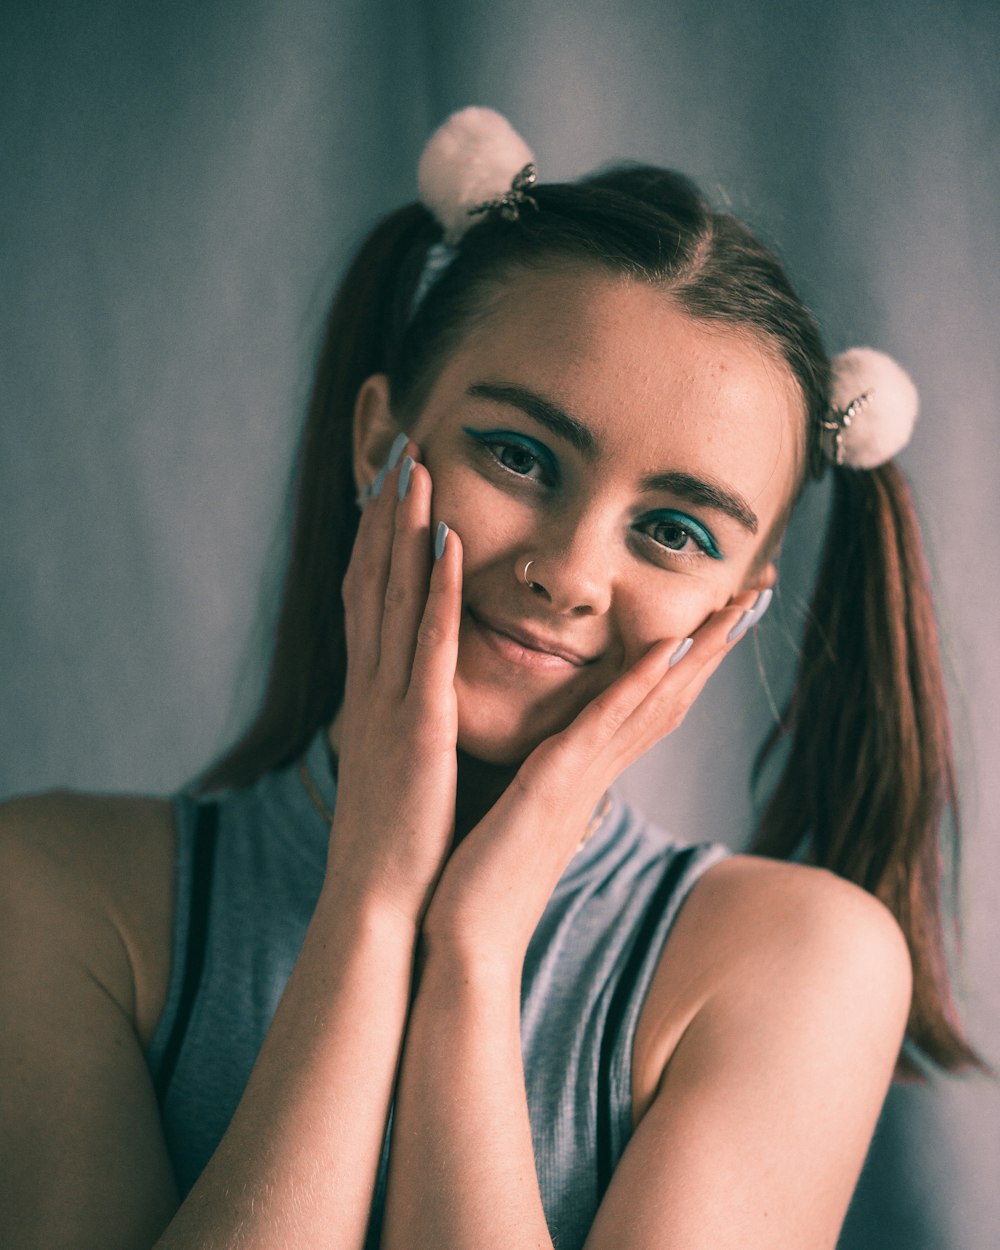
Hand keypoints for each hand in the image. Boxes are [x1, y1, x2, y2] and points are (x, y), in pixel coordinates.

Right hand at [326, 441, 463, 927]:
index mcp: (374, 697)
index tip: (390, 487)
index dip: (376, 539)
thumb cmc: (398, 843)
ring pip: (394, 597)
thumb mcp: (399, 767)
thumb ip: (405, 723)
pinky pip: (427, 645)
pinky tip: (446, 542)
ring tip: (416, 468)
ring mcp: (391, 702)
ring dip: (404, 529)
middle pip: (373, 581)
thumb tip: (417, 700)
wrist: (379, 904)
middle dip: (384, 513)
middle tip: (397, 449)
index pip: (370, 600)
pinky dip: (433, 590)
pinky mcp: (419, 725)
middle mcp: (372, 687)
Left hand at [421, 589, 763, 959]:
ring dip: (696, 651)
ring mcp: (582, 777)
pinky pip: (605, 724)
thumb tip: (548, 763)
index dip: (686, 661)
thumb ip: (540, 782)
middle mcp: (597, 771)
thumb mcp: (517, 813)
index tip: (716, 617)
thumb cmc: (481, 880)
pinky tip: (669, 647)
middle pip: (669, 696)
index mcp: (585, 773)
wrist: (465, 943)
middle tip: (755, 598)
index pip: (648, 705)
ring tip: (737, 606)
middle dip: (712, 645)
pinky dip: (640, 683)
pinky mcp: (555, 784)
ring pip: (652, 701)